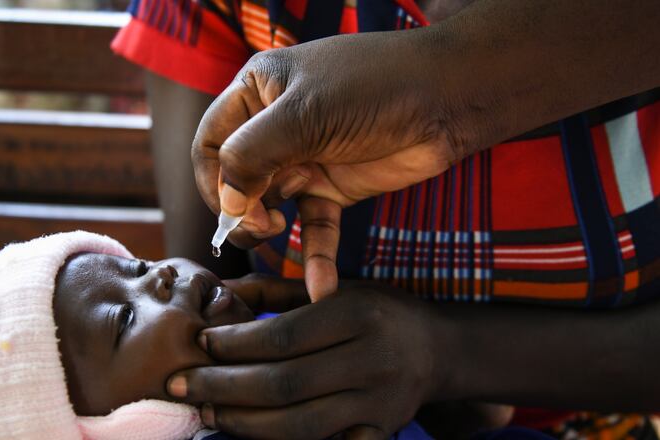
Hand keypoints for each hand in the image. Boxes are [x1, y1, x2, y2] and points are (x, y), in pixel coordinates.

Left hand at [166, 278, 447, 438]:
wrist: (439, 350)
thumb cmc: (376, 311)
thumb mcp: (337, 287)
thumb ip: (279, 290)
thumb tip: (220, 292)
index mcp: (358, 314)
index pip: (284, 335)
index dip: (236, 343)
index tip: (200, 342)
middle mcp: (372, 359)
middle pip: (284, 383)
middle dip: (223, 386)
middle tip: (180, 384)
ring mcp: (379, 403)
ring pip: (299, 425)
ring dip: (243, 422)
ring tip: (206, 410)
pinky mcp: (380, 432)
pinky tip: (249, 432)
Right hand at [192, 32, 457, 300]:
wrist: (449, 99)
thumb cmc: (374, 88)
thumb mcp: (303, 114)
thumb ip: (252, 155)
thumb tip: (225, 203)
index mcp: (256, 93)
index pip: (211, 144)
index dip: (213, 180)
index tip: (232, 206)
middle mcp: (275, 127)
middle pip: (235, 180)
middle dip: (240, 207)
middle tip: (261, 223)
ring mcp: (305, 159)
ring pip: (269, 207)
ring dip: (268, 231)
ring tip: (277, 235)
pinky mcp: (335, 188)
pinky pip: (315, 228)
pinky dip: (316, 257)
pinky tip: (321, 289)